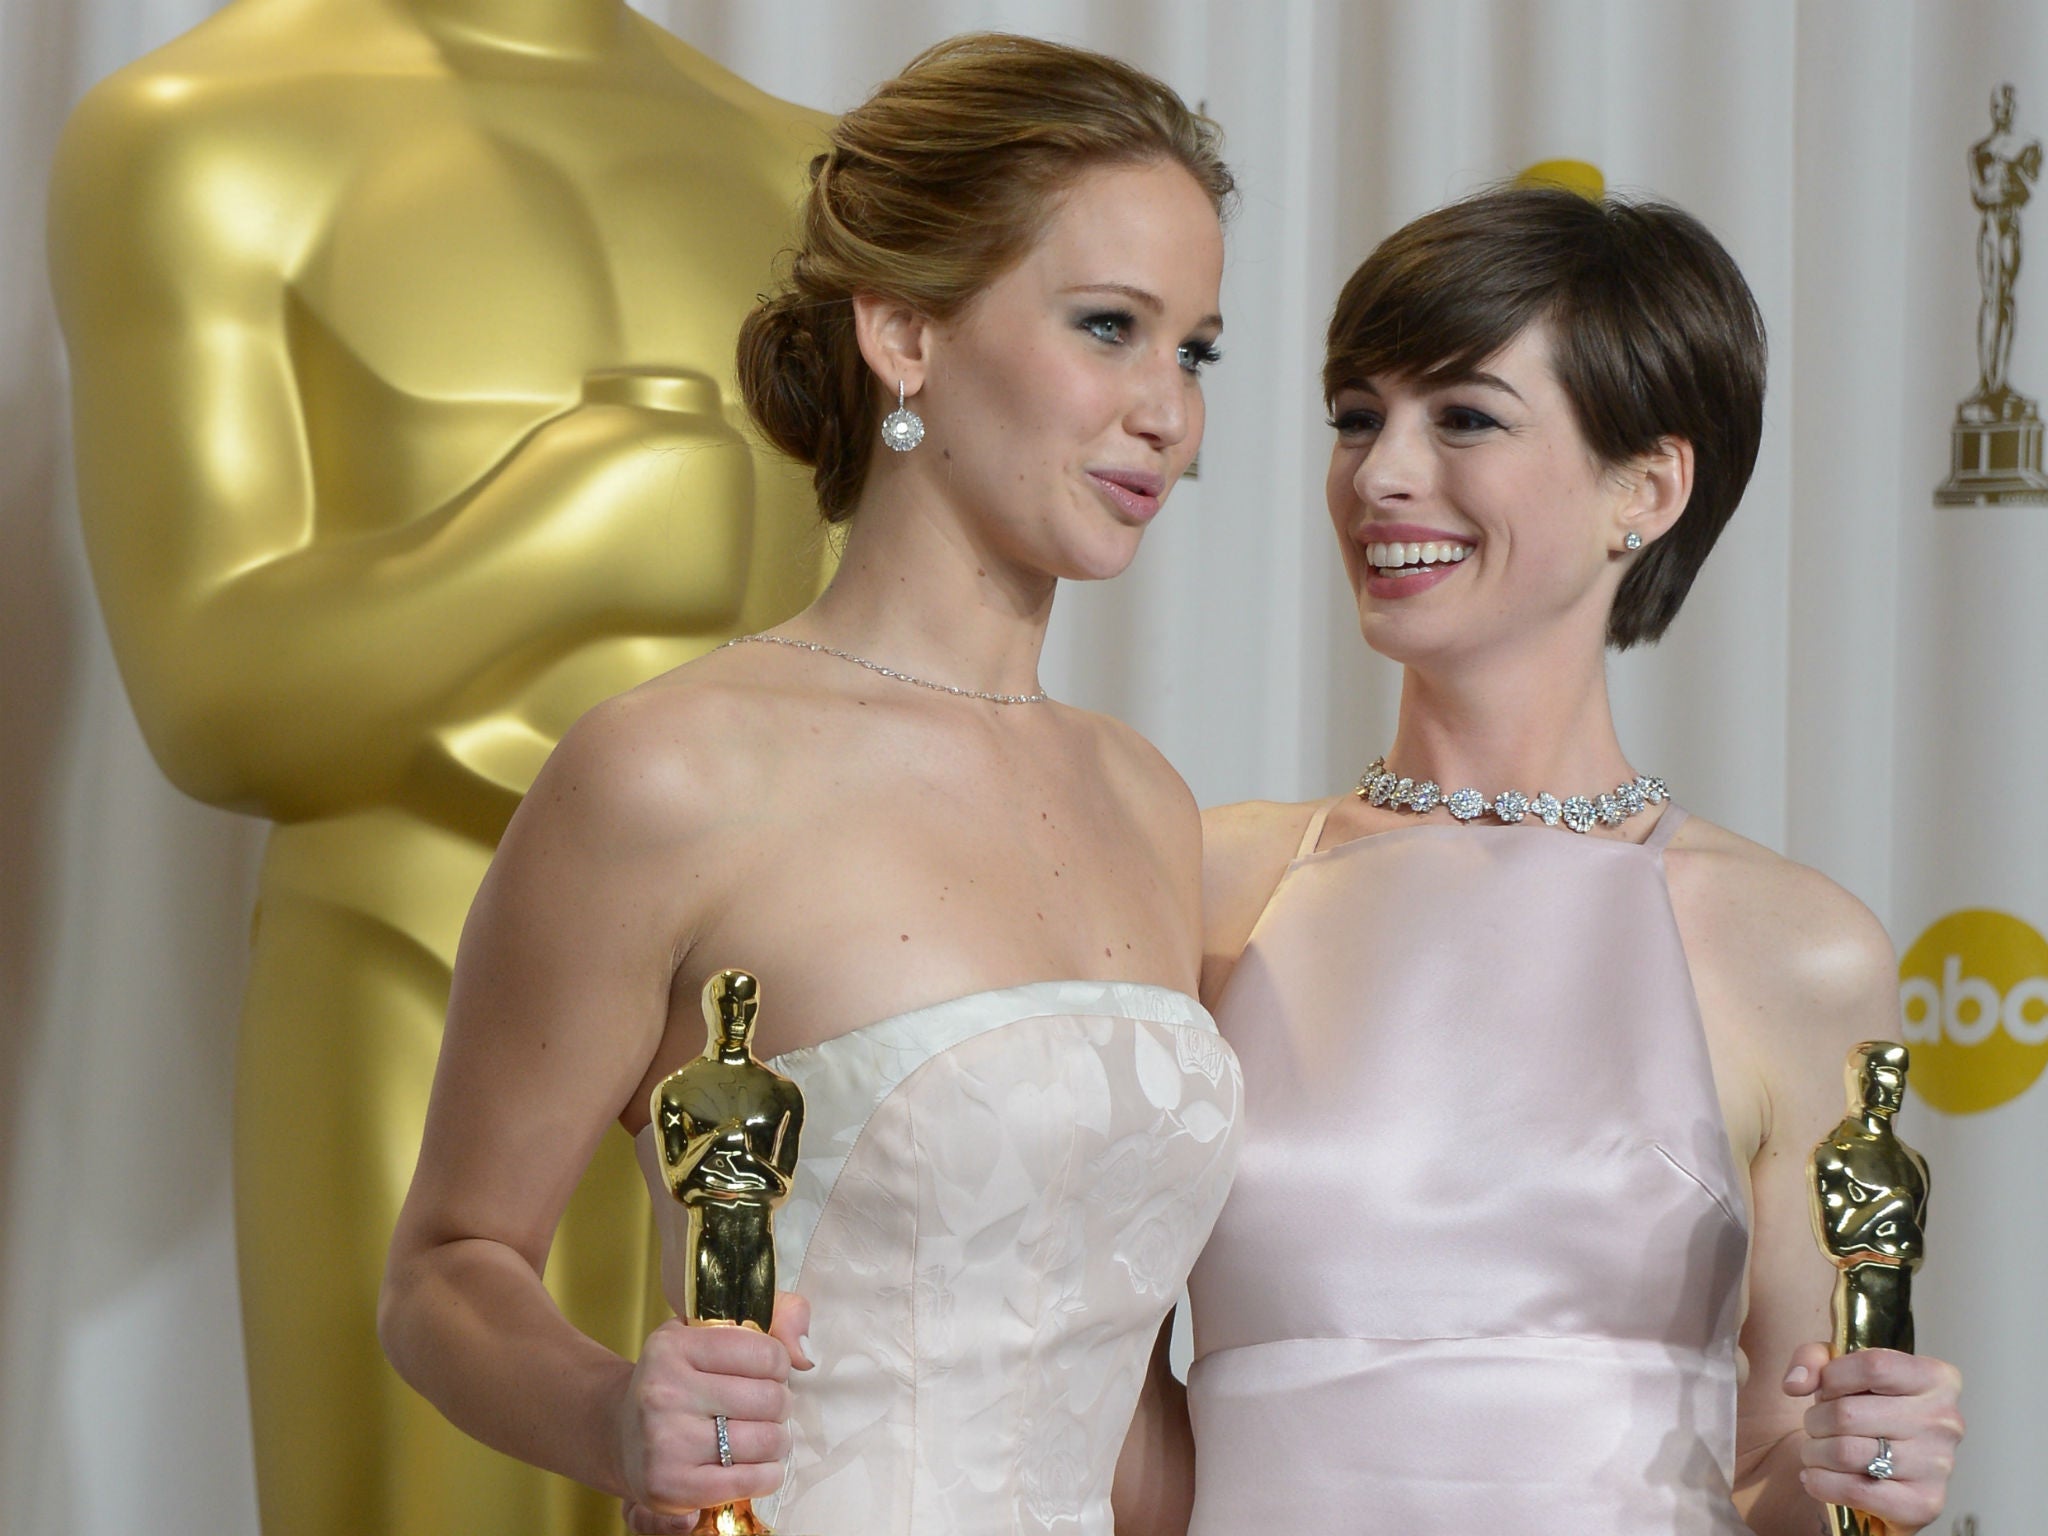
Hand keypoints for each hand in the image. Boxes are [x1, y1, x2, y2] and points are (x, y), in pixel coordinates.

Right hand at [616, 1292, 813, 1530]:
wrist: (623, 1436)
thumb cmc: (681, 1380)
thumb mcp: (710, 1331)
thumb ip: (776, 1315)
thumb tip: (805, 1353)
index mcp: (673, 1346)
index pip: (766, 1352)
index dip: (778, 1365)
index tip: (764, 1373)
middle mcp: (663, 1392)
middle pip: (770, 1399)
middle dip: (778, 1406)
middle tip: (763, 1410)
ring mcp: (664, 1442)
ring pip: (766, 1441)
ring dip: (775, 1442)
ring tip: (758, 1436)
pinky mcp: (669, 1486)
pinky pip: (749, 1481)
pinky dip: (767, 1476)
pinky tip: (757, 1467)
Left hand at [1782, 1342, 1963, 1532]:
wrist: (1886, 1469)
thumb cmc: (1866, 1410)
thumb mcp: (1841, 1368)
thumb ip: (1812, 1359)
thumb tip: (1795, 1384)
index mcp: (1936, 1378)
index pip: (1873, 1366)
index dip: (1833, 1377)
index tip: (1826, 1390)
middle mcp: (1945, 1421)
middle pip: (1848, 1413)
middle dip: (1815, 1420)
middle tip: (1816, 1427)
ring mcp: (1939, 1465)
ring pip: (1845, 1452)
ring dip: (1814, 1452)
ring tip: (1817, 1451)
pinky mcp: (1925, 1504)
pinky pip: (1855, 1491)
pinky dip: (1822, 1484)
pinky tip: (1816, 1477)